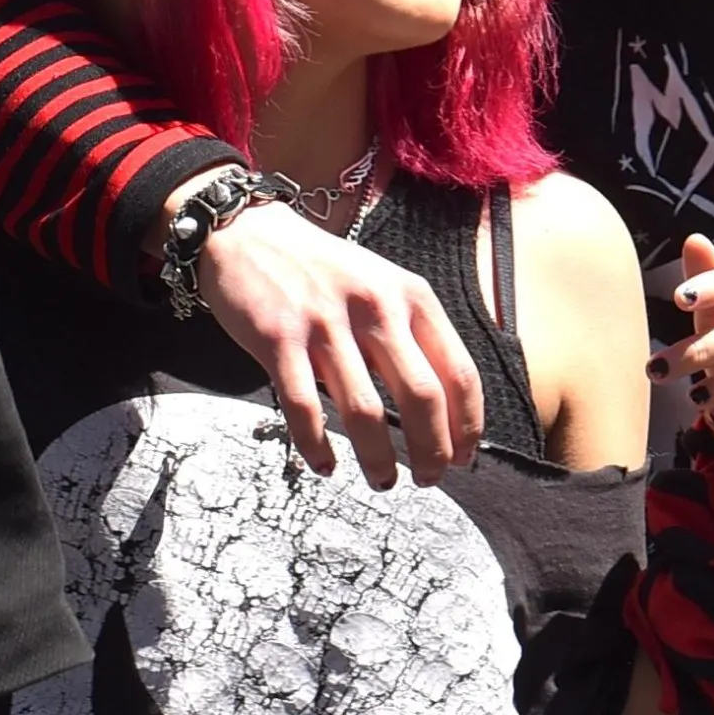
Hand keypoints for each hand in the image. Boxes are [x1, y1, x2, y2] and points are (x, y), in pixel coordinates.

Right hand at [197, 196, 482, 487]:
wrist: (246, 233)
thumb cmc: (320, 270)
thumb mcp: (380, 285)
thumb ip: (410, 335)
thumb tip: (439, 410)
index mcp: (411, 296)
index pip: (458, 372)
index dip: (466, 425)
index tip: (464, 457)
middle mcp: (375, 308)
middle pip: (421, 398)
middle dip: (431, 451)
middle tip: (428, 479)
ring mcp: (325, 323)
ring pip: (365, 411)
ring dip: (379, 459)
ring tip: (383, 481)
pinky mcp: (278, 339)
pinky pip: (303, 408)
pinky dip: (317, 447)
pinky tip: (325, 467)